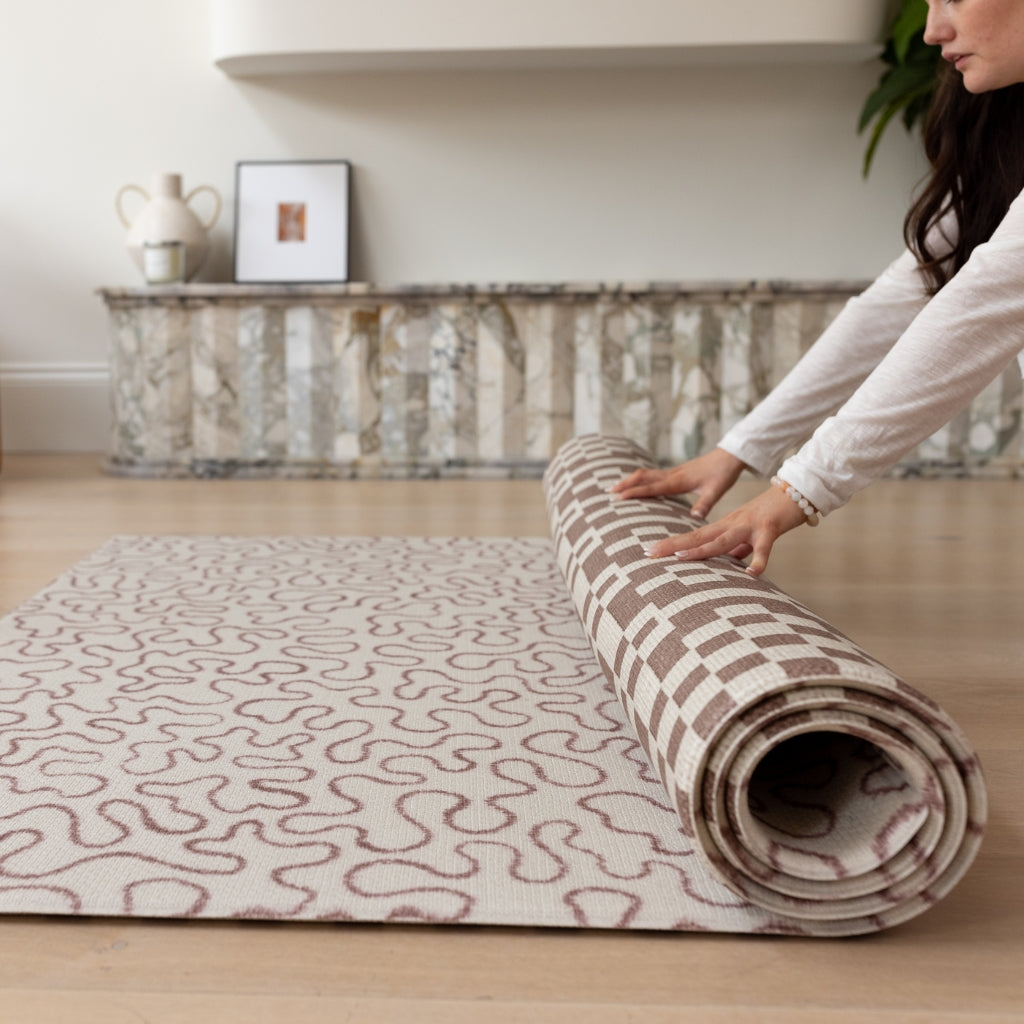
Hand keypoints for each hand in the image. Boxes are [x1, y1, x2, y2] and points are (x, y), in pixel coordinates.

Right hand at [610, 448, 746, 519]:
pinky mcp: (676, 472)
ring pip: (645, 474)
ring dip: (629, 480)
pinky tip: (636, 484)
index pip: (652, 487)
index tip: (618, 497)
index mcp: (679, 481)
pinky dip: (640, 479)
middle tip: (608, 493)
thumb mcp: (716, 491)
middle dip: (625, 485)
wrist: (729, 455)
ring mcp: (673, 472)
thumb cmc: (723, 473)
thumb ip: (704, 504)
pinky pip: (653, 474)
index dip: (634, 492)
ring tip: (615, 488)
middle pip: (642, 478)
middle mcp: (672, 474)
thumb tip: (695, 519)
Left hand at [642, 485, 807, 576]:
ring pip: (722, 539)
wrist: (797, 491)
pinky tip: (752, 573)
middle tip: (649, 552)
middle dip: (673, 545)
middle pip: (698, 537)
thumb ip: (741, 548)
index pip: (692, 537)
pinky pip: (764, 547)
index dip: (671, 544)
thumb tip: (734, 563)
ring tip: (681, 558)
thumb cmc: (773, 515)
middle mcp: (732, 524)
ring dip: (702, 549)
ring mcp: (750, 526)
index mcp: (725, 526)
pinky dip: (759, 559)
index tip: (649, 551)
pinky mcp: (770, 528)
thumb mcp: (751, 534)